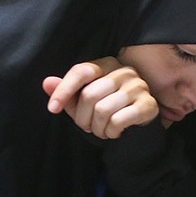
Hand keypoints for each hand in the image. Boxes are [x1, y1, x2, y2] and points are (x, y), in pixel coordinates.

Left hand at [42, 57, 158, 137]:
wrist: (138, 125)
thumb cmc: (107, 109)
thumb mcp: (83, 102)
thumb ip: (66, 92)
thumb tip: (47, 83)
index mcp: (107, 64)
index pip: (81, 71)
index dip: (64, 90)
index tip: (52, 109)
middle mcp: (125, 71)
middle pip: (90, 94)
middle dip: (82, 118)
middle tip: (86, 126)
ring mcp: (139, 87)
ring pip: (103, 110)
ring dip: (97, 128)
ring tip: (101, 130)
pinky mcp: (148, 105)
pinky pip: (118, 120)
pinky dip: (111, 132)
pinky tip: (114, 132)